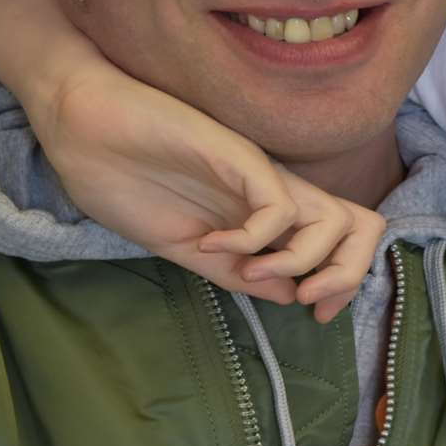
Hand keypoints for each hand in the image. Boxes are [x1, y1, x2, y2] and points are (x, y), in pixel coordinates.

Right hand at [38, 62, 380, 320]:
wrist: (84, 131)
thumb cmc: (127, 182)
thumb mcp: (187, 247)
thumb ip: (237, 271)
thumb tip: (291, 296)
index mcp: (268, 214)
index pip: (344, 240)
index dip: (344, 281)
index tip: (313, 314)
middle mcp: (277, 192)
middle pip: (361, 226)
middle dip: (347, 275)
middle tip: (307, 303)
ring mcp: (260, 174)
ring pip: (333, 219)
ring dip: (300, 262)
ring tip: (248, 272)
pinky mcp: (238, 156)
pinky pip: (277, 206)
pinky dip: (252, 239)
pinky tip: (209, 241)